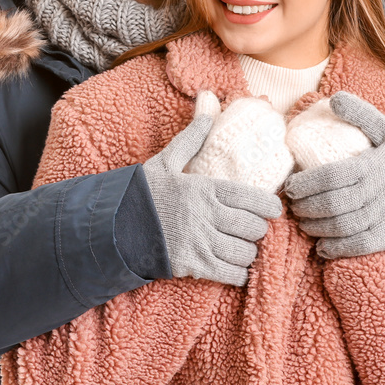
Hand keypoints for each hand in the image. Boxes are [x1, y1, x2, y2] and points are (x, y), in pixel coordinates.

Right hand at [143, 92, 283, 285]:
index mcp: (204, 188)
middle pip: (253, 228)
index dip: (269, 206)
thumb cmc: (140, 194)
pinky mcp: (193, 266)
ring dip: (247, 252)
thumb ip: (190, 140)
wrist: (111, 228)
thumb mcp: (164, 162)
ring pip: (245, 252)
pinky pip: (231, 275)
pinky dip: (239, 274)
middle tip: (251, 229)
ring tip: (240, 247)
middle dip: (257, 230)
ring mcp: (200, 243)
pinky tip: (235, 269)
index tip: (273, 209)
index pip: (251, 198)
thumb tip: (207, 110)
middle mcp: (206, 215)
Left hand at [283, 92, 384, 258]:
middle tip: (293, 206)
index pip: (330, 177)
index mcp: (371, 165)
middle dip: (305, 208)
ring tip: (303, 223)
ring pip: (342, 227)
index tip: (290, 186)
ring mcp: (384, 217)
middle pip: (332, 205)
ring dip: (316, 228)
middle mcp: (377, 193)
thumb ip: (361, 114)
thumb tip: (335, 98)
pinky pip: (360, 246)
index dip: (305, 184)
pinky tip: (322, 246)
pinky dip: (337, 249)